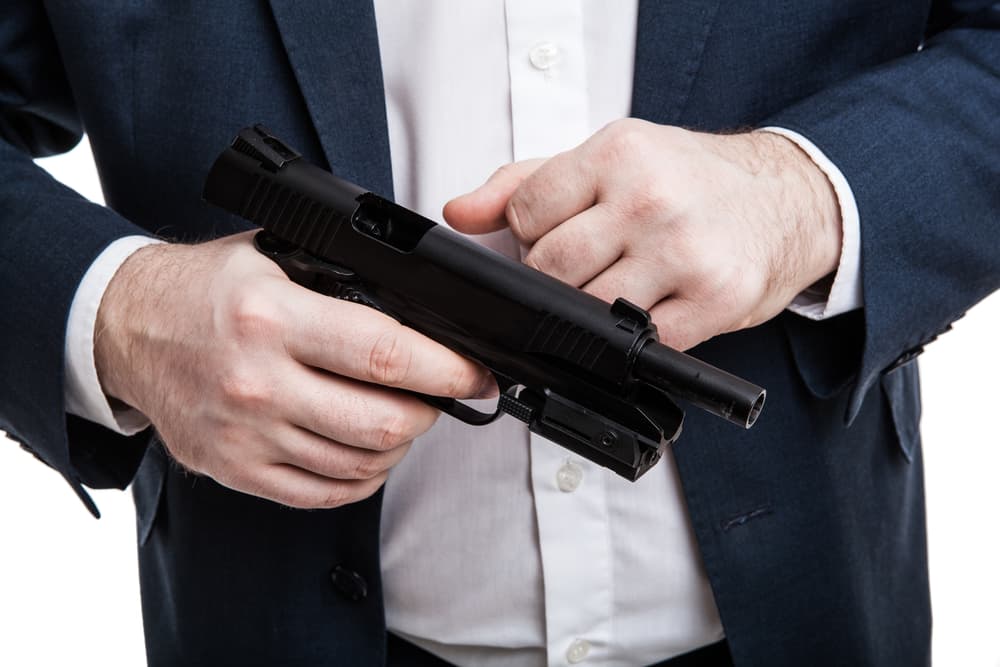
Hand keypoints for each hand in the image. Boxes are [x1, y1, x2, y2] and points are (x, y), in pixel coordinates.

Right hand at [94, 232, 493, 507]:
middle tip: (439, 395)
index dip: (447, 370)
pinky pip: (322, 493)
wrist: (124, 329)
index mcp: (272, 318)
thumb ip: (341, 277)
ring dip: (398, 444)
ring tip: (402, 417)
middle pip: (381, 422)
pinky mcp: (236, 469)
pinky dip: (362, 476)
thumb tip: (421, 307)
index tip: (474, 375)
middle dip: (430, 412)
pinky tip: (368, 452)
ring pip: (359, 463)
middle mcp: (258, 382)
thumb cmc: (202, 290)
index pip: (385, 355)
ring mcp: (246, 435)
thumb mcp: (272, 255)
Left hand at [445, 119, 840, 350]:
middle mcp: (650, 199)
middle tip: (588, 264)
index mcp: (618, 153)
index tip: (556, 233)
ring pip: (585, 311)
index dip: (528, 234)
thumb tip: (458, 214)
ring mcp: (683, 253)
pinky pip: (638, 342)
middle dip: (554, 276)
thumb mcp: (609, 158)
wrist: (785, 200)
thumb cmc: (691, 179)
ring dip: (589, 309)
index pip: (524, 213)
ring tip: (619, 283)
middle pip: (548, 268)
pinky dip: (631, 336)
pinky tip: (649, 306)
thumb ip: (524, 183)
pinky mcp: (714, 300)